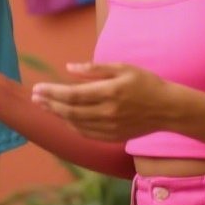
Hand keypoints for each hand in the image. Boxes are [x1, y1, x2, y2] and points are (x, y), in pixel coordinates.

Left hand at [33, 62, 177, 141]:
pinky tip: (64, 118)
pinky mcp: (113, 137)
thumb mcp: (123, 68)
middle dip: (49, 104)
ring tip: (45, 106)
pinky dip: (72, 126)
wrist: (168, 109)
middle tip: (35, 98)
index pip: (72, 94)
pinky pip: (86, 133)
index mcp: (110, 92)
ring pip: (76, 124)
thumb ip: (95, 69)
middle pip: (70, 111)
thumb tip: (69, 68)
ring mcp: (110, 127)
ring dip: (58, 115)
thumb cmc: (146, 83)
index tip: (38, 88)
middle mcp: (108, 112)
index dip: (52, 92)